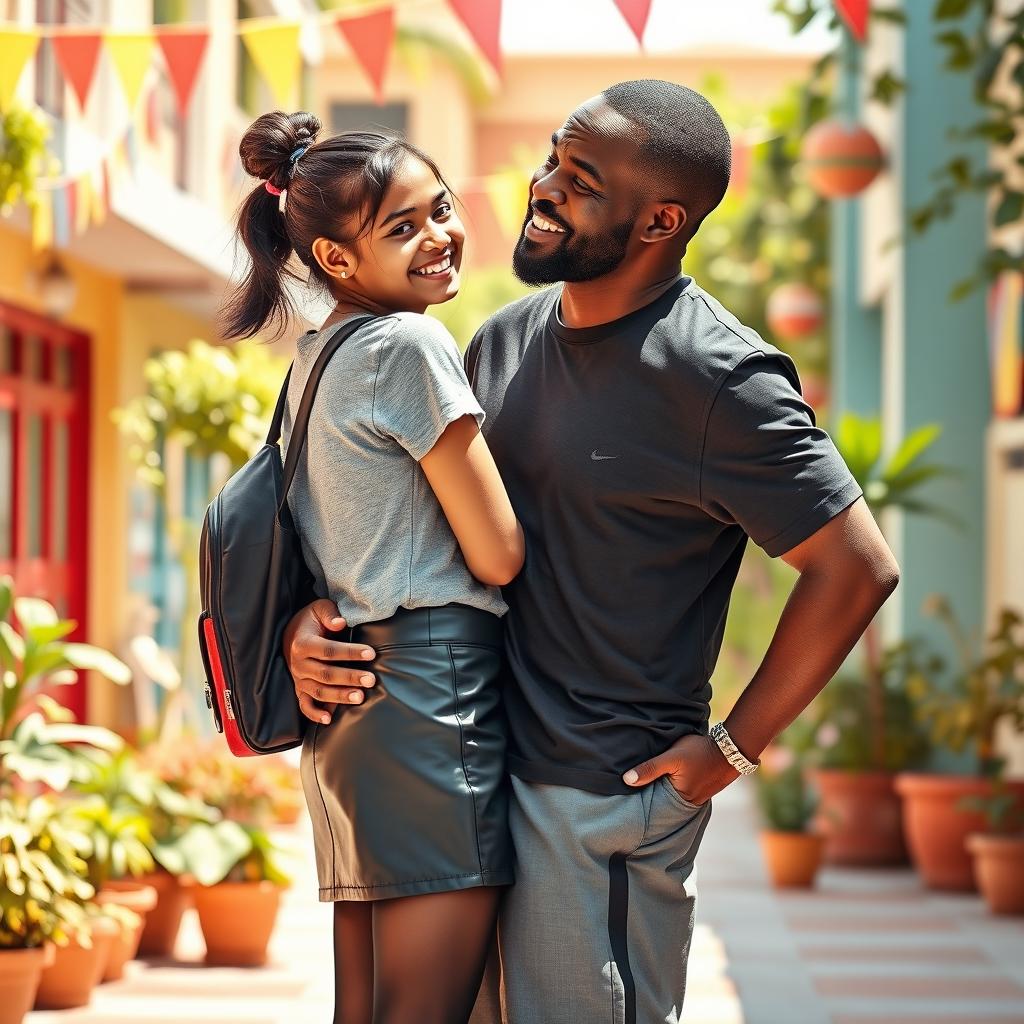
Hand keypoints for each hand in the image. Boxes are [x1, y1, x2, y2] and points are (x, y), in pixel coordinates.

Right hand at [283, 600, 376, 724]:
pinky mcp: (300, 689)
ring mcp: (299, 679)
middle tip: (371, 679)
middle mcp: (299, 664)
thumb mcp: (319, 608)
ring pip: (319, 691)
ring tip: (360, 697)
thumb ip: (330, 613)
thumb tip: (340, 622)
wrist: (291, 633)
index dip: (350, 653)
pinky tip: (329, 720)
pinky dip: (315, 714)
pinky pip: (305, 705)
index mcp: (303, 643)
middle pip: (326, 674)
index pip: (329, 650)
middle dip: (350, 677)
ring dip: (339, 696)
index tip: (371, 653)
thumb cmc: (311, 620)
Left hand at [622, 733, 738, 805]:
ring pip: (670, 797)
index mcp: (678, 799)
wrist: (731, 748)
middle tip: (631, 790)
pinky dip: (672, 788)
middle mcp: (687, 804)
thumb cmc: (700, 751)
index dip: (639, 798)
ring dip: (661, 791)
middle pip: (661, 802)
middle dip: (649, 797)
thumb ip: (650, 768)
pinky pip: (680, 792)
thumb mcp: (672, 757)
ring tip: (646, 784)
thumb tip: (626, 780)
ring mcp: (695, 799)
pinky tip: (665, 780)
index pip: (652, 804)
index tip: (624, 794)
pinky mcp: (700, 791)